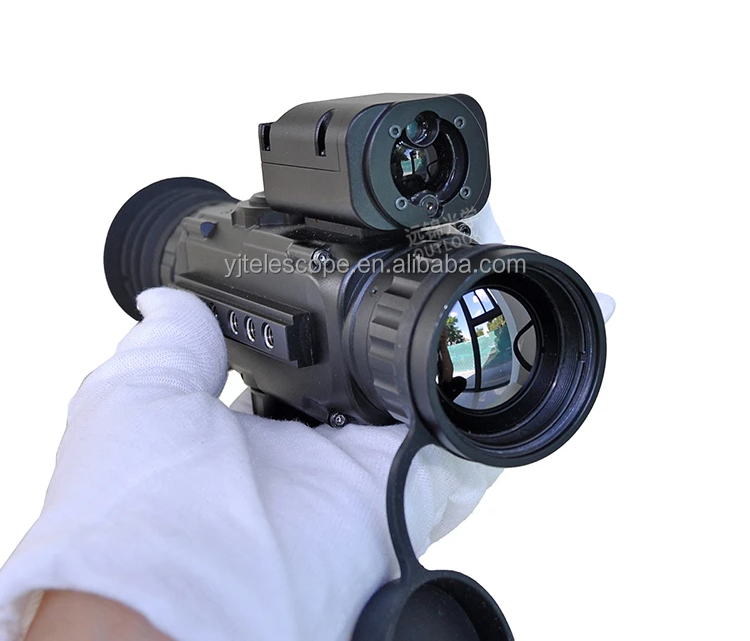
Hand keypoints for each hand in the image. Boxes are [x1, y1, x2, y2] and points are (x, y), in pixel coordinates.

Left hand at [0, 287, 500, 640]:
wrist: (177, 597)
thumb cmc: (132, 507)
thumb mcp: (136, 392)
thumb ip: (171, 338)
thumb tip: (167, 298)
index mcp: (243, 428)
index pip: (296, 369)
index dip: (322, 330)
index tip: (343, 288)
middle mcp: (304, 455)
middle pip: (362, 392)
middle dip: (389, 349)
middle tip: (415, 293)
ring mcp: (357, 478)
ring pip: (419, 418)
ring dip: (442, 375)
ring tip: (460, 315)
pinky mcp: (402, 498)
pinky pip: (462, 459)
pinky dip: (481, 425)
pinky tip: (490, 371)